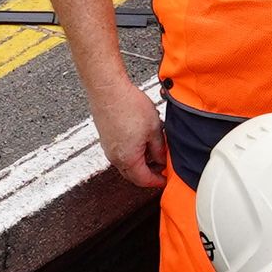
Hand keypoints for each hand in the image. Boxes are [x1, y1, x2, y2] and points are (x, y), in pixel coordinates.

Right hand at [86, 68, 168, 190]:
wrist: (108, 90)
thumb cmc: (128, 105)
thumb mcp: (154, 129)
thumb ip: (159, 149)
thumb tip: (162, 159)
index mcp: (128, 159)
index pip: (144, 180)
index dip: (157, 181)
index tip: (166, 179)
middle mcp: (115, 157)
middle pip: (133, 176)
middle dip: (148, 175)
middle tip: (161, 169)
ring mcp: (108, 148)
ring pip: (125, 164)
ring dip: (140, 163)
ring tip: (153, 152)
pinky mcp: (105, 138)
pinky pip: (119, 153)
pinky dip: (131, 154)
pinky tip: (140, 142)